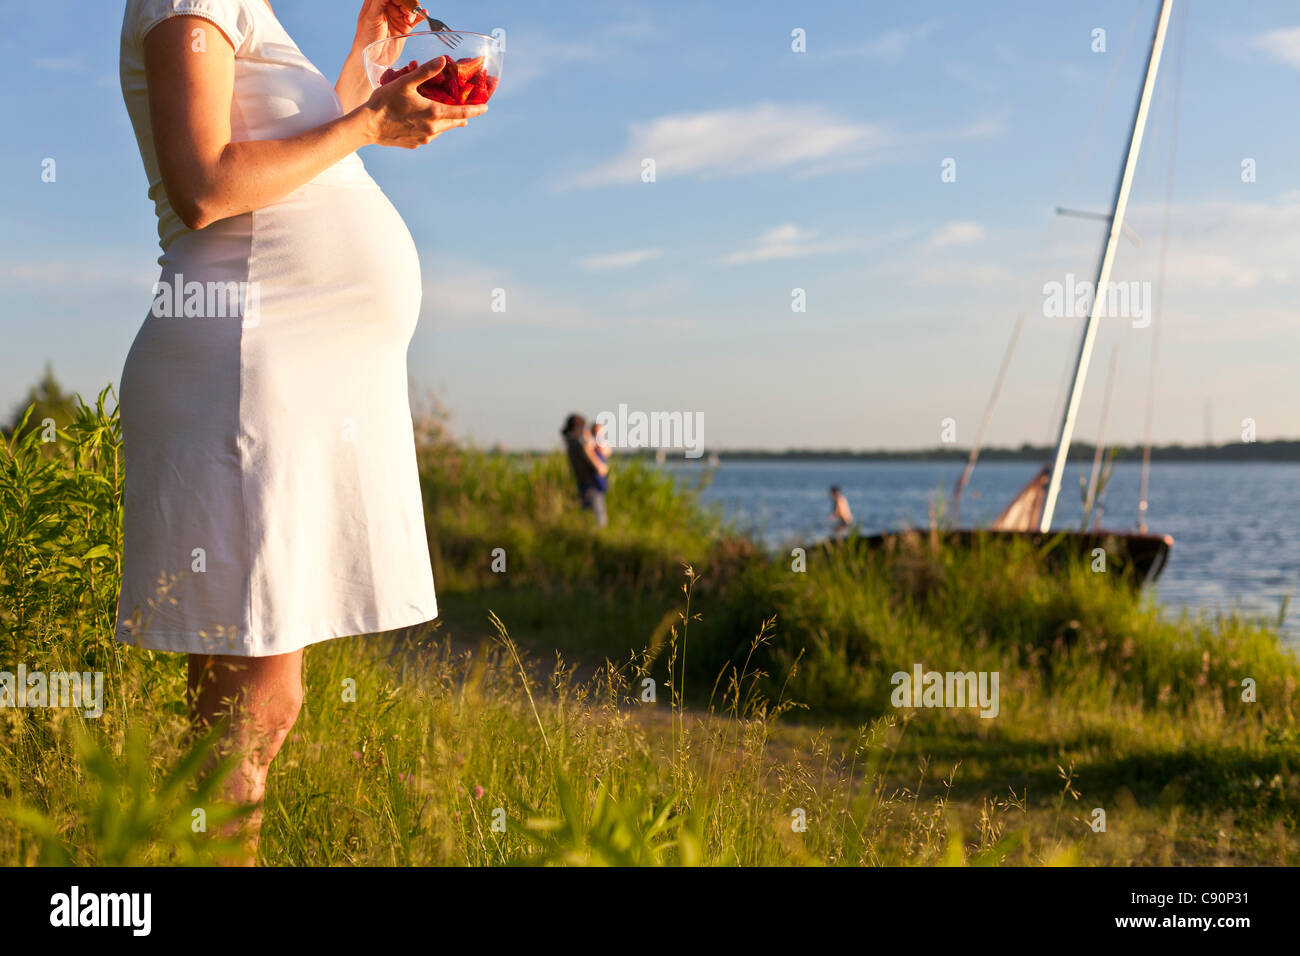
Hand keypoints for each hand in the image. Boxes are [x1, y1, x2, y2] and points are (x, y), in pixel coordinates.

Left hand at [352, 0, 420, 55]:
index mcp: (376, 1)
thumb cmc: (366, 38)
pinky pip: (415, 18)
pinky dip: (420, 16)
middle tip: (407, 12)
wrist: (373, 59)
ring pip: (409, 7)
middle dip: (408, 3)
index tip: (403, 3)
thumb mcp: (371, 16)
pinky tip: (424, 14)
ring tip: (409, 19)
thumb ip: (380, 1)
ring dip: (413, 10)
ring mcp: (396, 16)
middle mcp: (387, 7)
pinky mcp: (404, 27)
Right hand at [363, 57, 486, 147]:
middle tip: (468, 110)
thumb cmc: (385, 102)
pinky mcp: (415, 144)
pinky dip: (430, 127)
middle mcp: (433, 130)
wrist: (367, 126)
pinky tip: (423, 121)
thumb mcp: (405, 82)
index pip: (463, 112)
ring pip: (442, 130)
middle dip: (462, 115)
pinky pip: (428, 135)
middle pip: (454, 122)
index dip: (476, 110)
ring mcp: (424, 139)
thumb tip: (443, 60)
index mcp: (434, 113)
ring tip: (444, 113)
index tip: (486, 108)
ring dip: (445, 121)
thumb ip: (425, 71)